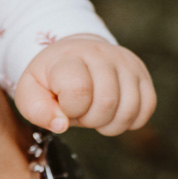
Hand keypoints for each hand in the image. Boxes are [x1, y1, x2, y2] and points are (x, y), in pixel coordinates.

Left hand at [15, 34, 156, 135]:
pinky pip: (146, 108)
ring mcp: (125, 62)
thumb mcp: (30, 90)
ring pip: (129, 109)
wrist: (74, 56)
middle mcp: (101, 53)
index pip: (79, 90)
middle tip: (80, 110)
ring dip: (110, 123)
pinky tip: (113, 112)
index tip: (64, 104)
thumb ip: (37, 109)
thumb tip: (61, 124)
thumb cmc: (51, 78)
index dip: (71, 108)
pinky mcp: (142, 74)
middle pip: (107, 103)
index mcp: (70, 56)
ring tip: (94, 111)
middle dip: (90, 119)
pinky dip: (129, 120)